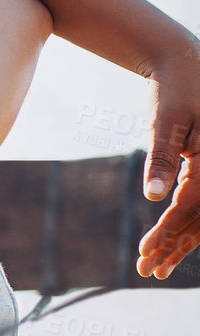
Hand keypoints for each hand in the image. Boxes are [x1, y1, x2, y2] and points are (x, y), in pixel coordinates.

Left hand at [141, 41, 199, 277]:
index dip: (167, 234)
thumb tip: (152, 196)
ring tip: (153, 264)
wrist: (185, 64)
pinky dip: (186, 223)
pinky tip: (168, 240)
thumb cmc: (174, 90)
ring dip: (180, 242)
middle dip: (173, 247)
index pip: (190, 208)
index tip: (144, 255)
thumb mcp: (164, 122)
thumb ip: (161, 159)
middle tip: (146, 271)